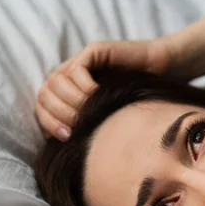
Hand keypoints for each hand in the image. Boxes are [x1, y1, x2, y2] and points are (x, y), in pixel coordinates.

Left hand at [36, 39, 174, 140]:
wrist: (163, 76)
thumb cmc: (136, 104)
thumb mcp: (105, 121)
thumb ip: (85, 130)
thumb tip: (65, 153)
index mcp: (65, 94)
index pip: (40, 107)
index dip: (48, 123)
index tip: (66, 138)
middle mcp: (68, 77)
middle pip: (43, 94)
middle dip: (58, 115)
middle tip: (76, 129)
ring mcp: (79, 62)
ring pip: (55, 82)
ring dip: (71, 103)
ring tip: (90, 114)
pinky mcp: (93, 52)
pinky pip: (76, 70)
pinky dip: (84, 87)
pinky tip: (99, 96)